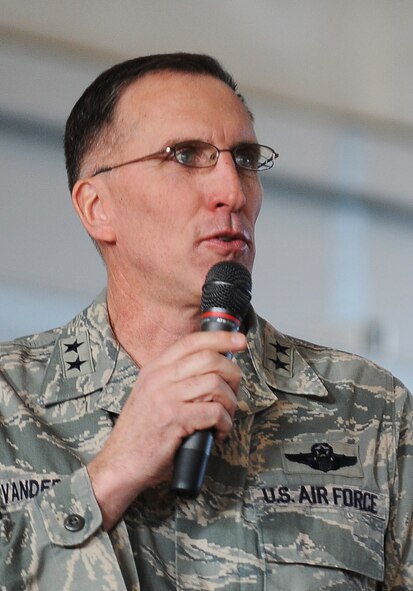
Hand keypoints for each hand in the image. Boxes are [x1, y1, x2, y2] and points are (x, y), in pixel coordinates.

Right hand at [87, 330, 246, 529]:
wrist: (119, 463)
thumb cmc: (141, 433)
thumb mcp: (151, 395)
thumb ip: (174, 379)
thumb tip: (213, 369)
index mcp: (154, 369)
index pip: (191, 341)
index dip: (220, 338)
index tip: (239, 341)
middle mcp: (159, 378)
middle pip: (209, 359)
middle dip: (232, 374)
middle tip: (233, 392)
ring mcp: (166, 397)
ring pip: (215, 383)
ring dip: (230, 402)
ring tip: (225, 417)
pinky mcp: (174, 419)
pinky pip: (214, 412)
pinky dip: (225, 423)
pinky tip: (219, 432)